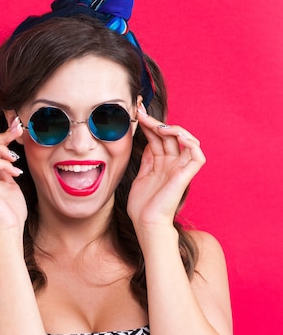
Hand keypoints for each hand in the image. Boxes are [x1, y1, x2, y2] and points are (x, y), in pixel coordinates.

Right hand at [0, 117, 26, 233]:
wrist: (9, 229)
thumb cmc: (11, 209)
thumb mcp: (10, 181)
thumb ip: (6, 166)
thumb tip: (9, 149)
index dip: (2, 135)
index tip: (18, 128)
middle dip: (1, 136)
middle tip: (19, 133)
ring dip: (1, 148)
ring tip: (15, 159)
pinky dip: (3, 163)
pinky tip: (15, 173)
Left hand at [127, 107, 205, 228]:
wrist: (146, 223)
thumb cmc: (142, 206)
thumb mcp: (140, 176)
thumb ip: (146, 160)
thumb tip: (145, 143)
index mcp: (161, 164)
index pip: (157, 138)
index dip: (149, 124)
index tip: (136, 112)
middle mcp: (172, 164)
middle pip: (168, 136)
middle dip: (155, 121)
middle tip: (140, 111)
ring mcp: (180, 169)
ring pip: (187, 140)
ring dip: (173, 129)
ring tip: (158, 126)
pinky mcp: (186, 176)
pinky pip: (197, 155)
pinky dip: (190, 143)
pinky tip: (176, 135)